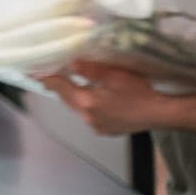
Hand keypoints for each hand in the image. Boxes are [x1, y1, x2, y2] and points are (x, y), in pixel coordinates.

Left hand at [39, 59, 171, 136]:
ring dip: (75, 97)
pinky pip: (89, 116)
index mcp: (87, 101)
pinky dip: (88, 106)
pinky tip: (97, 99)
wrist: (159, 113)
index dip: (47, 79)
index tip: (35, 74)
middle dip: (60, 88)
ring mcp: (96, 126)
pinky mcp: (105, 130)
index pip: (60, 87)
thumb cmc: (140, 92)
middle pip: (66, 100)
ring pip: (78, 108)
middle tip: (53, 76)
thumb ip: (90, 69)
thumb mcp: (114, 74)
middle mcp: (87, 117)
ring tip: (76, 85)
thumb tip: (70, 64)